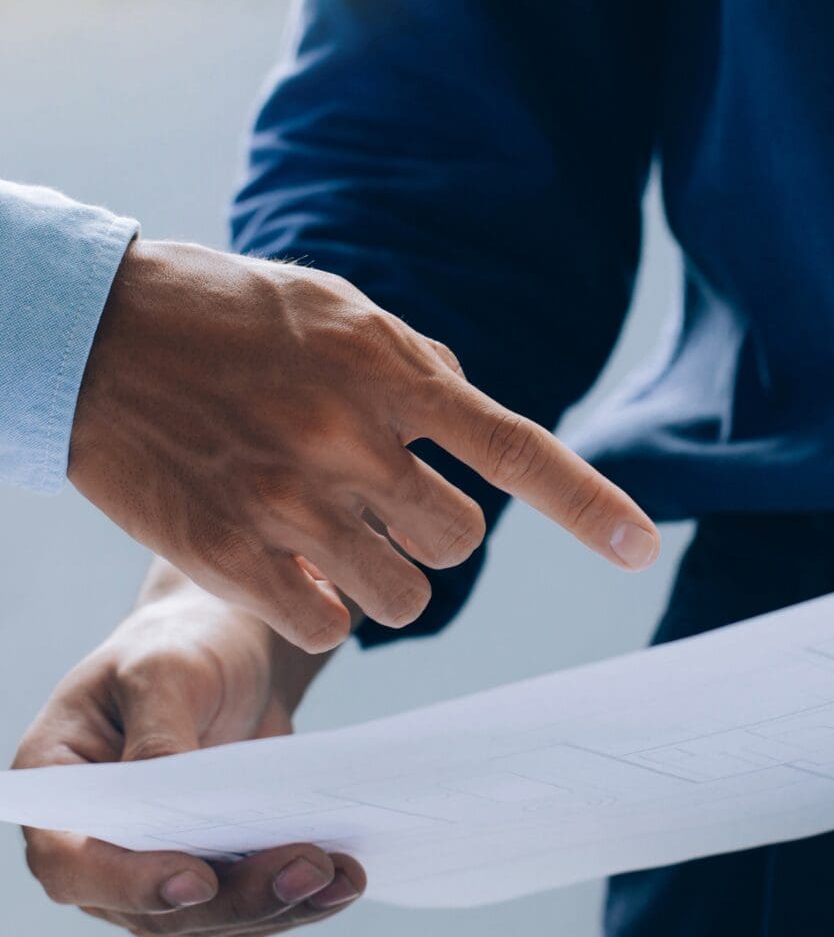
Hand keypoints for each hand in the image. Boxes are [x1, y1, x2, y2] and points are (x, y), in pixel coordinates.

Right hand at [16, 568, 361, 936]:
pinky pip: (245, 909)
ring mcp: (153, 868)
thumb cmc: (178, 647)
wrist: (227, 654)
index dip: (128, 884)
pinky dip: (296, 902)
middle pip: (152, 910)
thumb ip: (159, 734)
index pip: (71, 863)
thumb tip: (166, 794)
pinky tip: (342, 880)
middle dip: (235, 898)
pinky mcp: (210, 874)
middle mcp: (95, 844)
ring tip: (340, 876)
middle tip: (307, 869)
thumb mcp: (162, 672)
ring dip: (278, 908)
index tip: (197, 877)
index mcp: (60, 789)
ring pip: (207, 921)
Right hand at [69, 241, 659, 652]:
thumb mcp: (329, 308)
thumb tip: (469, 408)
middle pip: (460, 542)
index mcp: (386, 369)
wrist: (90, 334)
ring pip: (403, 600)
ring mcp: (292, 501)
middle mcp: (351, 438)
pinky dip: (320, 612)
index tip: (640, 546)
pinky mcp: (233, 554)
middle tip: (381, 507)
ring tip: (329, 541)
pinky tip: (285, 572)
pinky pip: (327, 628)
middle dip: (434, 534)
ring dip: (382, 582)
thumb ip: (409, 362)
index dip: (586, 503)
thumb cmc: (218, 314)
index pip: (513, 448)